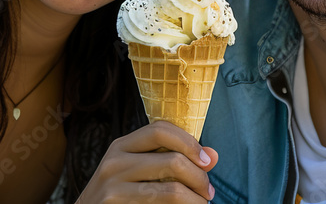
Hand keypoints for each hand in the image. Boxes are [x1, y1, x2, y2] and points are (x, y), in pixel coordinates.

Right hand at [77, 121, 218, 202]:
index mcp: (122, 145)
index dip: (190, 142)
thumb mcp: (139, 171)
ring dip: (194, 200)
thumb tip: (213, 156)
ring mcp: (112, 186)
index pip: (160, 129)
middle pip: (172, 160)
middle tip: (209, 192)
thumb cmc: (119, 194)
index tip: (208, 160)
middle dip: (199, 178)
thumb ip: (173, 160)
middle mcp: (115, 161)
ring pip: (170, 190)